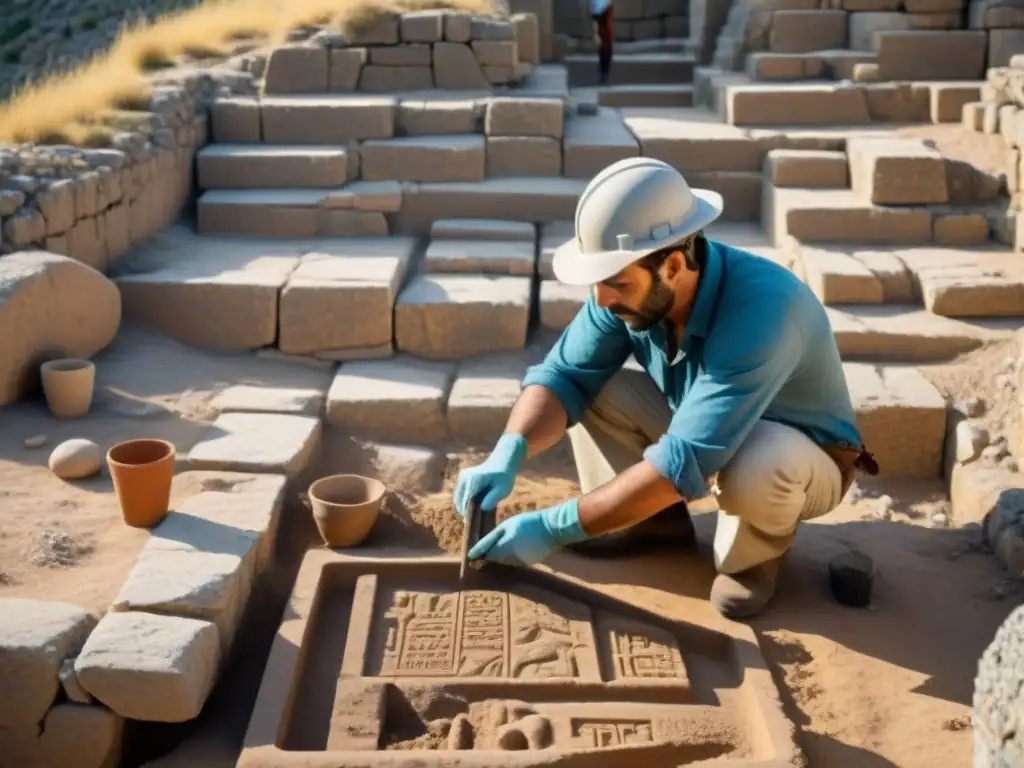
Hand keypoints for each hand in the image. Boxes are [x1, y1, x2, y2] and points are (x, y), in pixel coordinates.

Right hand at [453, 433, 527, 519]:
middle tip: (472, 525)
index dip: (467, 514)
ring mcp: (462, 477)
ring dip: (463, 508)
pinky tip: (472, 510)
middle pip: (459, 501)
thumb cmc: (504, 477)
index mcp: (474, 480)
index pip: (466, 501)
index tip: (471, 525)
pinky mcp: (462, 478)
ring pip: (458, 498)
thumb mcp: (504, 488)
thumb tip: (483, 508)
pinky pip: (460, 494)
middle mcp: (465, 477)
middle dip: (464, 513)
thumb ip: (494, 498)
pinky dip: (464, 502)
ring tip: (472, 519)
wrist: (502, 462)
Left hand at [469, 498, 589, 566]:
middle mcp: (511, 560)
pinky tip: (518, 546)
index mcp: (503, 549)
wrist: (551, 529)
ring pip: (506, 561)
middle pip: (496, 560)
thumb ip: (491, 538)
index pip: (487, 556)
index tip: (472, 556)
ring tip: (505, 544)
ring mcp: (521, 563)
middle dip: (491, 554)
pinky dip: (513, 555)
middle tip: (488, 547)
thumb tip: (477, 550)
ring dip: (502, 555)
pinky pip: (516, 561)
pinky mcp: (529, 563)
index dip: (480, 555)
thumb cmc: (527, 523)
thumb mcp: (506, 526)